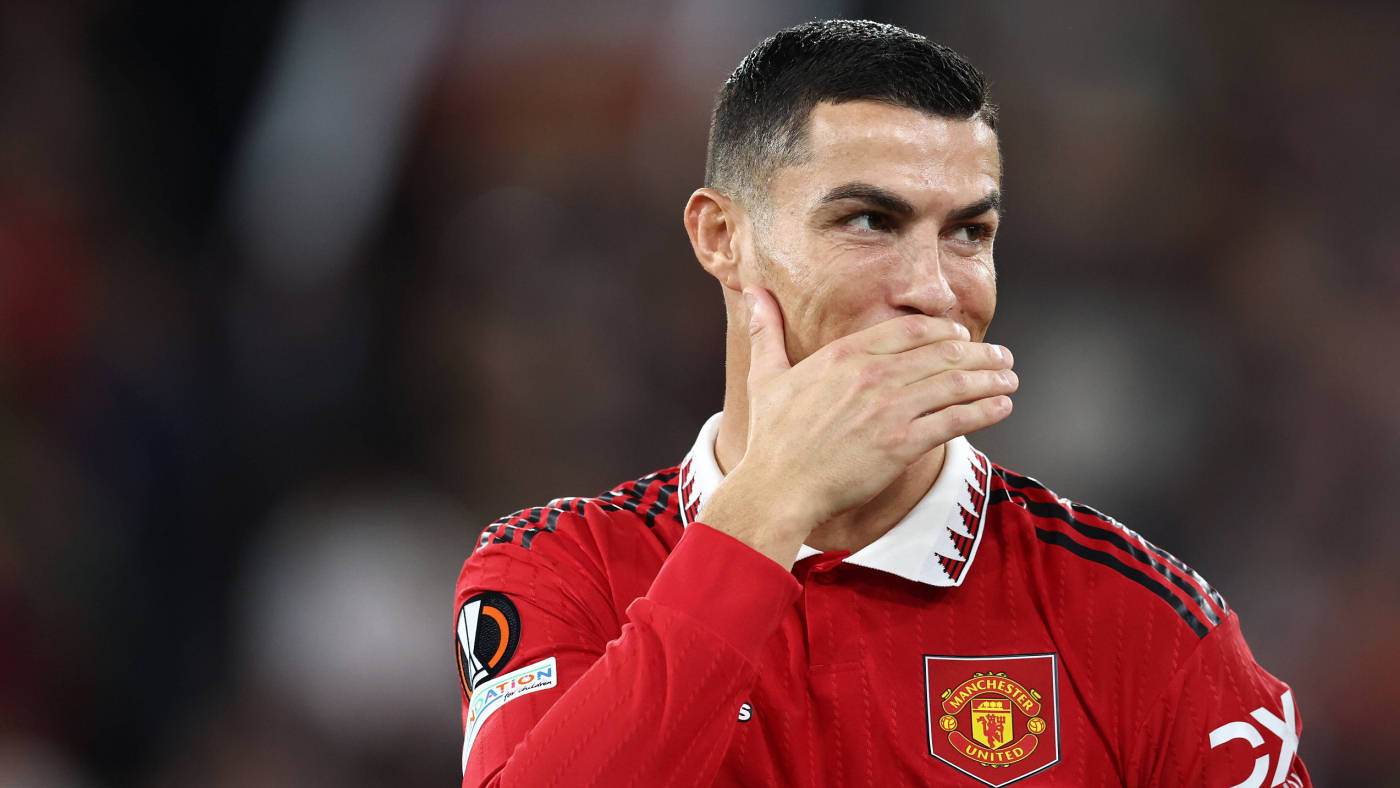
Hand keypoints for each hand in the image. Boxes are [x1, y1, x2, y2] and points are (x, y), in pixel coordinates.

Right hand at [696, 287, 1016, 567]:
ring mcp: (890, 409)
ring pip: (955, 383)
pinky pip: (955, 419)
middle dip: (979, 353)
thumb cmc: (771, 437)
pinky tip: (1002, 406)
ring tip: (1010, 378)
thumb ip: (766, 331)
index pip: (910, 330)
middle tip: (1001, 356)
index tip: (961, 336)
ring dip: (991, 379)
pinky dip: (984, 410)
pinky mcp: (903, 443)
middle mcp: (872, 375)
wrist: (778, 487)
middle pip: (942, 353)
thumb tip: (752, 292)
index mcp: (845, 355)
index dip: (943, 331)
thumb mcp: (765, 375)